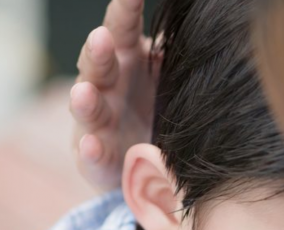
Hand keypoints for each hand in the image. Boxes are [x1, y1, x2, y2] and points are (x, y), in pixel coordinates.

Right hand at [70, 0, 160, 188]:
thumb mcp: (169, 78)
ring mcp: (97, 123)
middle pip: (98, 65)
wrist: (148, 161)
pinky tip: (92, 145)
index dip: (124, 11)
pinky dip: (91, 151)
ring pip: (88, 109)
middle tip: (101, 39)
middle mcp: (107, 86)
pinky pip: (92, 155)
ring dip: (84, 100)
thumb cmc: (158, 105)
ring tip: (84, 93)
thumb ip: (174, 57)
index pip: (123, 30)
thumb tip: (199, 32)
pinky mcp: (95, 158)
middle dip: (98, 52)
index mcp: (127, 60)